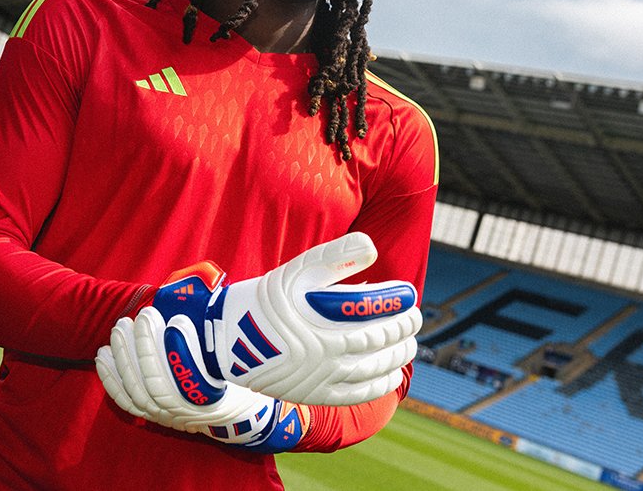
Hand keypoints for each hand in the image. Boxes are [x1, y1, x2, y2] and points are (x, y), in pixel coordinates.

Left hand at [96, 310, 308, 452]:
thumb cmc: (233, 371)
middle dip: (145, 347)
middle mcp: (187, 413)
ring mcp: (166, 416)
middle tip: (143, 316)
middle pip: (157, 385)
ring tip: (120, 328)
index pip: (190, 381)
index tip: (176, 320)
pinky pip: (126, 400)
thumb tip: (209, 297)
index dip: (180, 351)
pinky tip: (103, 356)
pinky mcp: (151, 415)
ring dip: (125, 358)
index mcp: (213, 398)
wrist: (232, 408)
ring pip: (137, 392)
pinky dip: (111, 378)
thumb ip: (219, 331)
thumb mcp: (234, 352)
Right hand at [149, 232, 420, 405]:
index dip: (396, 305)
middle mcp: (321, 352)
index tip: (409, 295)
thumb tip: (372, 247)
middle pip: (376, 342)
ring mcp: (319, 377)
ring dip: (397, 356)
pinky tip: (393, 375)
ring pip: (372, 370)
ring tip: (409, 344)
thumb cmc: (266, 299)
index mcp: (317, 319)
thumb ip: (334, 256)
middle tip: (414, 318)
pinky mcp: (314, 394)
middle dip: (402, 330)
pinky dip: (380, 386)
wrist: (228, 340)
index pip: (371, 313)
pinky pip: (356, 395)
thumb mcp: (295, 270)